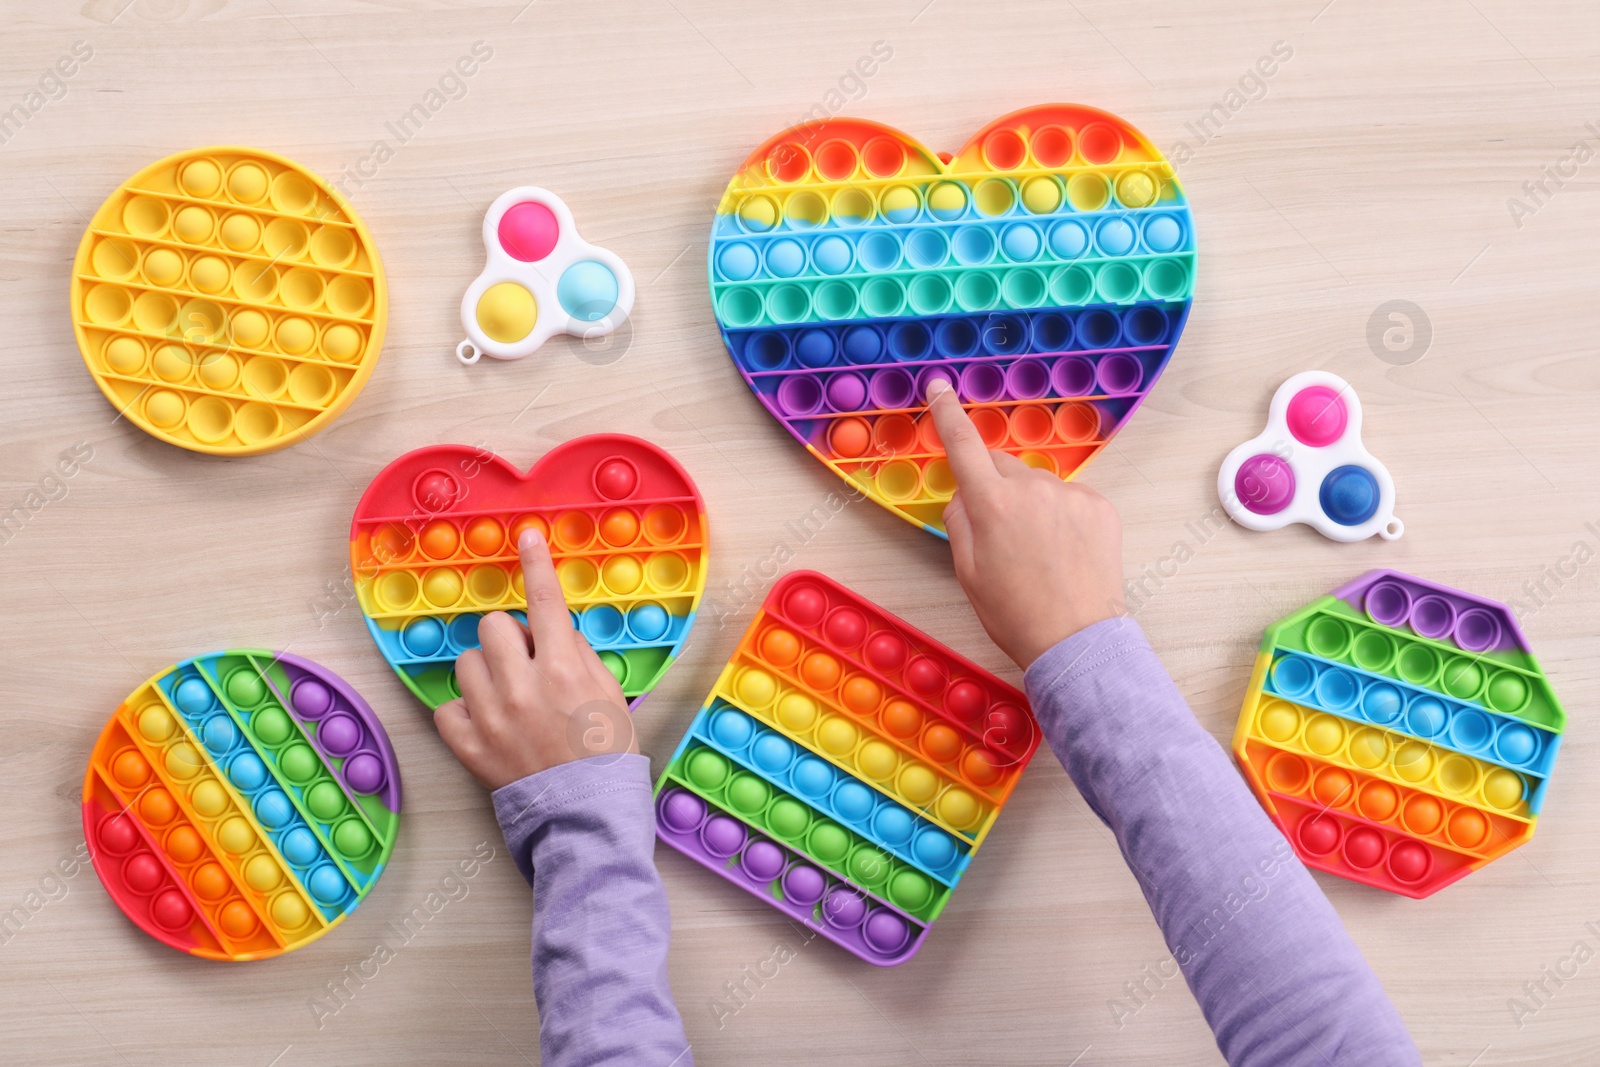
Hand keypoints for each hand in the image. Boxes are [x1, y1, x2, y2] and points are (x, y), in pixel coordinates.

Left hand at [434, 528, 635, 788]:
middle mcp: (522, 688)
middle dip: (509, 638)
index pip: (545, 602)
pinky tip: (489, 723)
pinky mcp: (469, 747)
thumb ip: (580, 657)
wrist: (587, 817)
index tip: (527, 537)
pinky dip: (465, 711)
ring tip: (508, 697)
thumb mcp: (611, 696)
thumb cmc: (608, 756)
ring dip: (486, 671)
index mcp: (563, 671)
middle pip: (494, 627)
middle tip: (528, 662)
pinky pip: (448, 708)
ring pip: (466, 663)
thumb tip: (554, 634)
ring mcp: (491, 718)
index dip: (536, 563)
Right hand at [926, 379, 1125, 668]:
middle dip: (995, 487)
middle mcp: (1031, 488)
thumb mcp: (968, 571)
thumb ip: (960, 520)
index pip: (963, 444)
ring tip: (1039, 554)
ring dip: (1032, 505)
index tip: (940, 386)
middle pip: (1002, 467)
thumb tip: (964, 493)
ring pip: (1037, 485)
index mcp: (991, 503)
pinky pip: (1070, 499)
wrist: (1076, 640)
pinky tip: (1065, 552)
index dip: (948, 412)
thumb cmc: (1015, 613)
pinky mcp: (1100, 507)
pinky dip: (1063, 517)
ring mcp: (1070, 495)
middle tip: (1000, 534)